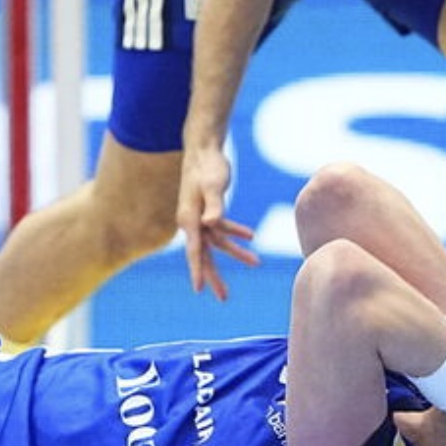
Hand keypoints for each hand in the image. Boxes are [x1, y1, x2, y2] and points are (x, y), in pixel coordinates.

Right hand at [178, 143, 258, 298]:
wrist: (204, 148)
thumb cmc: (207, 166)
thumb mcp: (213, 185)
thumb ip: (214, 206)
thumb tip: (210, 224)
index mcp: (189, 219)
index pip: (194, 251)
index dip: (197, 271)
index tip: (198, 290)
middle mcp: (191, 222)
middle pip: (202, 254)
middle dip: (213, 275)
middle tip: (223, 298)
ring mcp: (199, 217)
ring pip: (216, 243)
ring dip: (235, 253)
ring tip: (256, 263)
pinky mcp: (208, 210)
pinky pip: (221, 228)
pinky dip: (235, 232)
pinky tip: (251, 236)